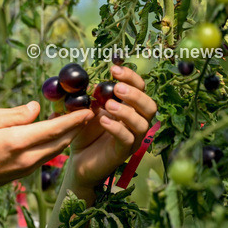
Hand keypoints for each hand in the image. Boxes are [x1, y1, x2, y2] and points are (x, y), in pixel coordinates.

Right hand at [0, 102, 92, 200]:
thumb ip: (14, 113)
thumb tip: (36, 109)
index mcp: (18, 141)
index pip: (54, 129)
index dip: (74, 119)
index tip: (88, 110)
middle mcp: (27, 158)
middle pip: (61, 141)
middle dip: (76, 128)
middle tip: (85, 112)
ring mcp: (27, 168)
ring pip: (55, 150)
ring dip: (66, 136)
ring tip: (71, 121)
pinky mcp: (24, 174)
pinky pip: (45, 156)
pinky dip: (53, 144)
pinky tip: (51, 134)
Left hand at [67, 65, 157, 188]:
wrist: (78, 159)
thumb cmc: (84, 131)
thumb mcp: (84, 109)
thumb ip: (88, 94)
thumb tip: (87, 78)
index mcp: (129, 107)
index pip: (140, 88)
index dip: (131, 77)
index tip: (114, 69)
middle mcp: (136, 122)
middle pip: (149, 105)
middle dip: (135, 94)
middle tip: (117, 87)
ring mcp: (132, 138)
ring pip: (142, 124)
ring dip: (127, 111)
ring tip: (108, 105)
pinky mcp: (123, 152)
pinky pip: (127, 139)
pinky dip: (117, 128)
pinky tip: (103, 120)